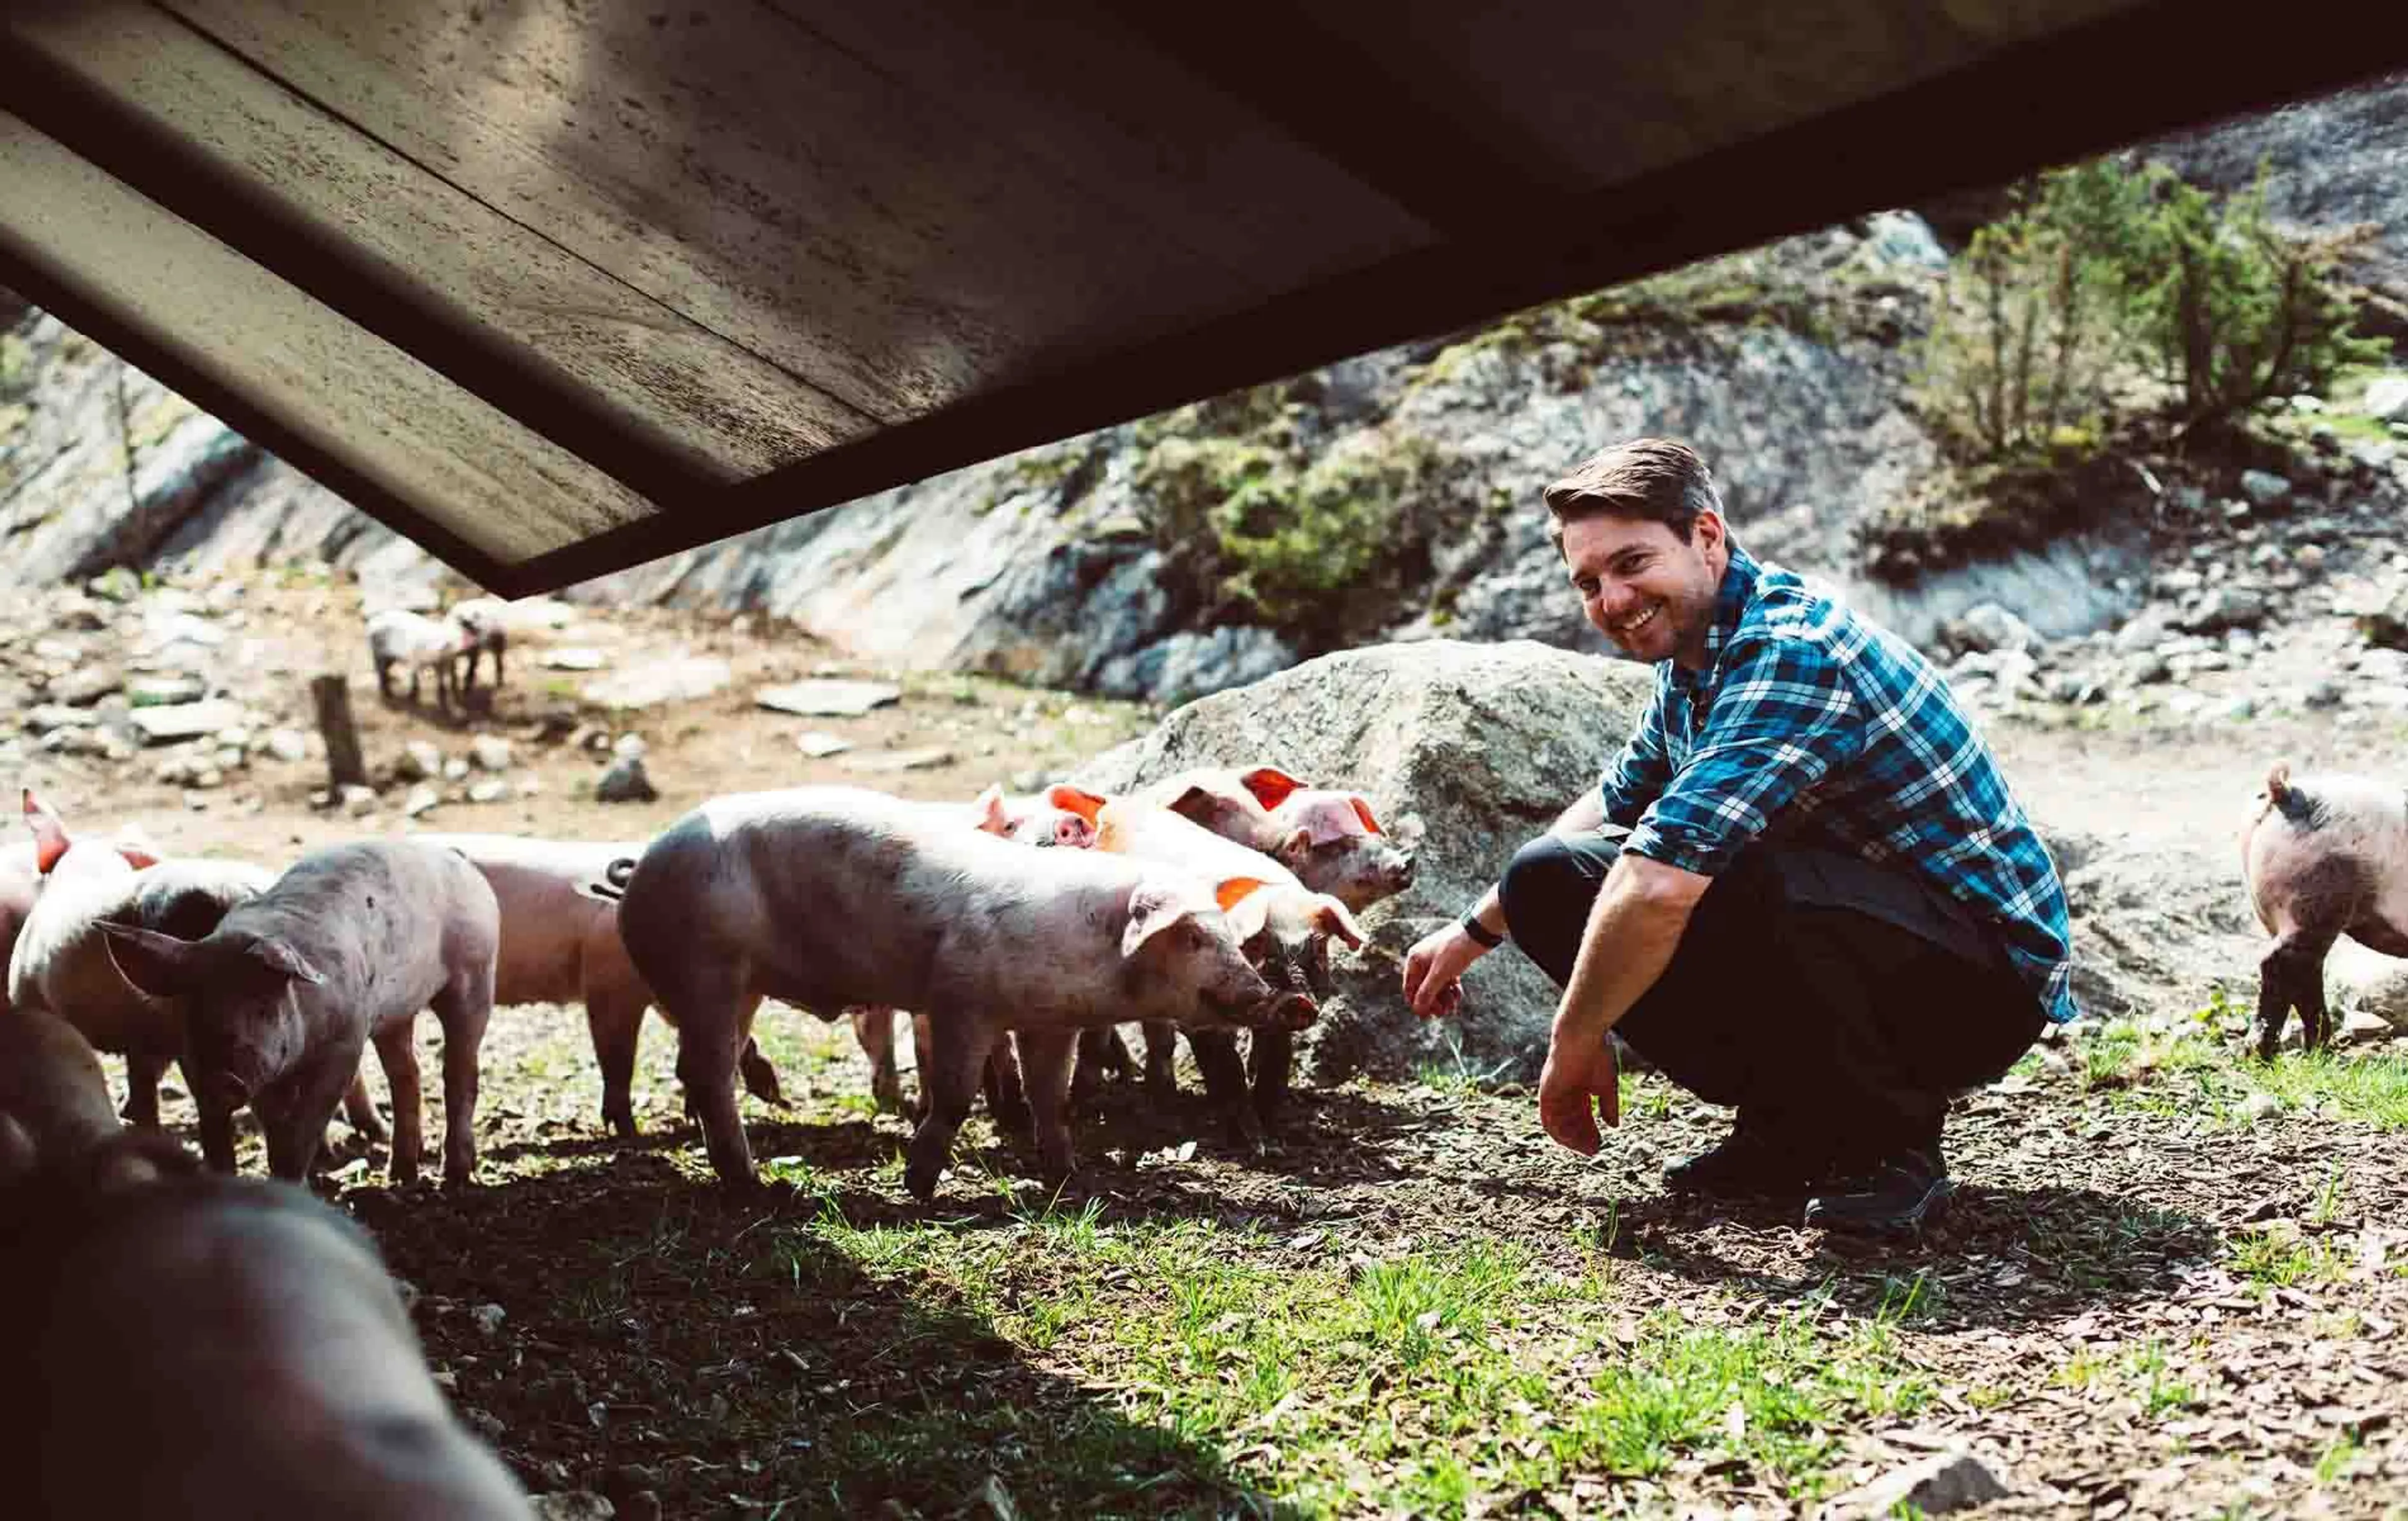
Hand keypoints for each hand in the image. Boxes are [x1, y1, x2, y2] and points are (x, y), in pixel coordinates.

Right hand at [1401, 923, 1480, 1018]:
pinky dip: (1451, 990)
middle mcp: (1422, 960)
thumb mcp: (1440, 974)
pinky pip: (1446, 981)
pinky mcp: (1449, 962)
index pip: (1410, 987)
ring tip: (1452, 1008)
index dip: (1417, 1003)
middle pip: (1423, 989)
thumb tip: (1417, 1010)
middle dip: (1433, 1002)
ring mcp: (1436, 961)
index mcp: (1414, 959)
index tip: (1427, 1017)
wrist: (1477, 932)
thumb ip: (1427, 992)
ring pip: (1436, 986)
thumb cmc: (1455, 950)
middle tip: (1444, 1013)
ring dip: (1443, 998)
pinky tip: (1458, 996)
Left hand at [1537, 1032, 1619, 1154]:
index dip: (1590, 1131)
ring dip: (1571, 1138)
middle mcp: (1565, 1093)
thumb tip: (1614, 1126)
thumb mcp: (1606, 1086)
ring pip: (1559, 1123)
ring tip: (1584, 1148)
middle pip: (1571, 1122)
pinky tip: (1569, 1140)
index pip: (1583, 1116)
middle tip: (1593, 1150)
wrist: (1581, 1038)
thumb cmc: (1596, 1056)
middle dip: (1582, 1137)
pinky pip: (1548, 1117)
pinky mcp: (1546, 1092)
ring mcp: (1554, 1093)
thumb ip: (1608, 1106)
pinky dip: (1558, 1130)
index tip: (1599, 1144)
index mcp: (1579, 1089)